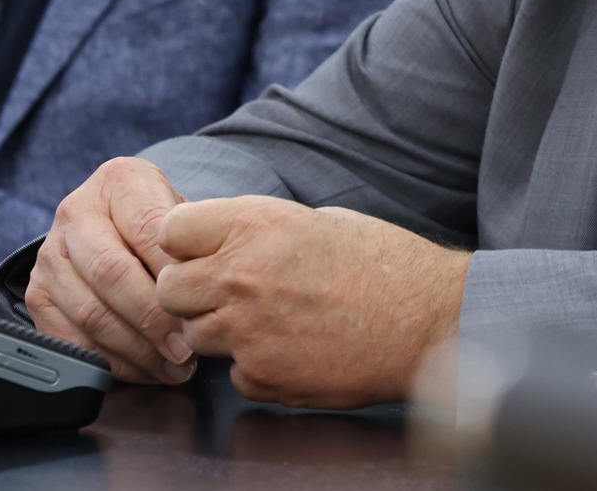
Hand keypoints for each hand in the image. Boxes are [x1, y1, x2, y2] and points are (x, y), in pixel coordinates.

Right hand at [25, 157, 195, 386]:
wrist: (116, 219)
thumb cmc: (160, 220)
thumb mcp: (181, 210)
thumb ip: (193, 240)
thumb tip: (208, 288)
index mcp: (118, 180)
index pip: (147, 230)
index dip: (173, 274)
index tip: (199, 306)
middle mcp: (76, 213)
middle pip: (111, 273)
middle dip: (152, 319)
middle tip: (184, 349)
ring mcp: (51, 254)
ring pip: (90, 313)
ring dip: (136, 350)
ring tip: (172, 366)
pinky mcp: (38, 294)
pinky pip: (71, 340)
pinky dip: (111, 363)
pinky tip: (144, 369)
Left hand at [156, 197, 469, 408]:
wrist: (428, 321)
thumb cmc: (383, 262)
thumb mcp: (318, 220)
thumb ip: (261, 231)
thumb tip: (224, 241)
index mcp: (255, 224)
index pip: (170, 229)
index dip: (186, 242)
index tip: (204, 251)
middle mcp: (241, 275)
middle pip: (168, 288)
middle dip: (191, 292)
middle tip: (227, 293)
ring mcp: (248, 331)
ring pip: (194, 335)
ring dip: (220, 330)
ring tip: (268, 322)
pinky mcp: (263, 376)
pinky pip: (233, 373)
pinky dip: (255, 366)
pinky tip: (293, 350)